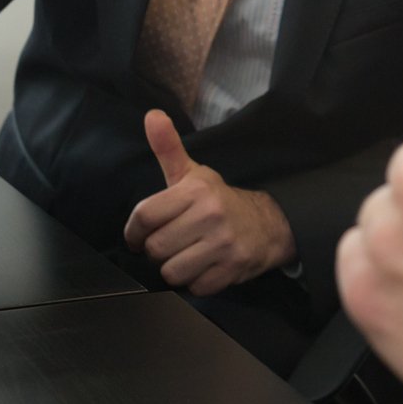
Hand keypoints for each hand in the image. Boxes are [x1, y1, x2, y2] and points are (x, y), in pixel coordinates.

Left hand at [122, 111, 296, 295]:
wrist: (268, 223)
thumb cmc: (219, 200)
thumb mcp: (192, 173)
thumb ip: (168, 148)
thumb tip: (151, 115)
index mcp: (195, 190)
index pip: (144, 216)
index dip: (134, 232)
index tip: (138, 236)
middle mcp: (210, 215)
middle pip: (156, 248)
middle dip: (158, 250)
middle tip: (171, 243)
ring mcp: (224, 244)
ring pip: (173, 272)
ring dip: (175, 268)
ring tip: (187, 255)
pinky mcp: (233, 269)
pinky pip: (195, 287)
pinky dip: (196, 282)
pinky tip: (205, 266)